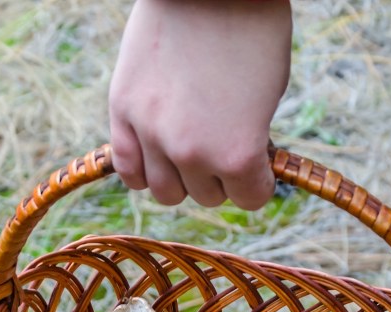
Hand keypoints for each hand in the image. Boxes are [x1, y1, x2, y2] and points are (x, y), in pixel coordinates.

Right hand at [109, 0, 291, 210]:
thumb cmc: (253, 32)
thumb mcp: (268, 97)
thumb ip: (247, 140)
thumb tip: (231, 167)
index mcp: (238, 153)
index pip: (250, 199)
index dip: (257, 179)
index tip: (257, 160)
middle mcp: (191, 153)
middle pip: (205, 195)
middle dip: (219, 173)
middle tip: (221, 138)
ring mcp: (151, 133)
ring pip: (164, 191)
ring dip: (181, 175)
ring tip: (189, 144)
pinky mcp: (122, 110)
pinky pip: (127, 168)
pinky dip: (143, 168)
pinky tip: (157, 151)